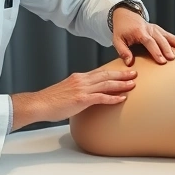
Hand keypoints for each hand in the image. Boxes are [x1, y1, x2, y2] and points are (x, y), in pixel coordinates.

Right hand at [10, 69, 137, 129]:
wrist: (39, 104)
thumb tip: (87, 97)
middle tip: (134, 73)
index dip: (113, 71)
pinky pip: (101, 97)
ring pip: (106, 83)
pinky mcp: (82, 99)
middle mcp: (82, 80)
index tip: (123, 71)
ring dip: (121, 83)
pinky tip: (122, 98)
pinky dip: (113, 97)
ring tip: (133, 84)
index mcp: (78, 77)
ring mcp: (82, 89)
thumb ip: (78, 92)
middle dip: (122, 73)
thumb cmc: (51, 101)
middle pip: (106, 74)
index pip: (99, 72)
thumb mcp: (67, 92)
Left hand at [111, 8, 174, 65]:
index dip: (156, 51)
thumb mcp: (117, 40)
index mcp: (139, 32)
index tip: (161, 60)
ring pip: (167, 36)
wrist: (125, 15)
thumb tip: (129, 62)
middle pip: (160, 39)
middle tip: (172, 58)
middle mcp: (149, 29)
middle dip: (167, 49)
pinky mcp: (159, 29)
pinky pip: (169, 35)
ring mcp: (155, 28)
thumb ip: (123, 51)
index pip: (149, 42)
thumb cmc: (121, 29)